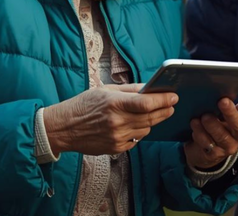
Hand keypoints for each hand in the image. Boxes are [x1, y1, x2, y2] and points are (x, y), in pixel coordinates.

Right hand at [42, 83, 177, 155]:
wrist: (64, 128)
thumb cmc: (83, 105)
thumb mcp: (105, 91)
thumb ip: (130, 90)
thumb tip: (150, 88)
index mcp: (114, 104)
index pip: (146, 103)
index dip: (163, 100)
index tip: (174, 97)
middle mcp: (117, 122)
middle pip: (150, 118)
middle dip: (164, 111)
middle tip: (171, 105)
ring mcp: (116, 137)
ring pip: (146, 130)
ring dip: (152, 122)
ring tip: (153, 114)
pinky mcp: (115, 148)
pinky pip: (136, 140)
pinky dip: (139, 132)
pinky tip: (134, 125)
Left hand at [184, 96, 237, 169]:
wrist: (204, 154)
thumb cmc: (219, 130)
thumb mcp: (228, 120)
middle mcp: (237, 139)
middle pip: (237, 126)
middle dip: (230, 113)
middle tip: (221, 101)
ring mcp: (226, 149)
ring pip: (221, 136)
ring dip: (211, 125)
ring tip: (202, 116)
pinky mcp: (213, 155)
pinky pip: (207, 144)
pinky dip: (200, 133)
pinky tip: (194, 125)